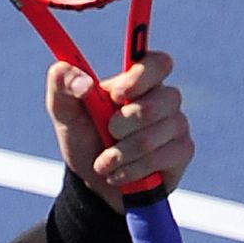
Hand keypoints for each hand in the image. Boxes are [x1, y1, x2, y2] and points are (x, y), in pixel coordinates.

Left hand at [46, 53, 194, 208]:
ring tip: (104, 161)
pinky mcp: (182, 151)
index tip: (115, 95)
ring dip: (118, 154)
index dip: (141, 77)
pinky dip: (129, 170)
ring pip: (151, 137)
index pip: (158, 63)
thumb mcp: (63, 110)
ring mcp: (176, 124)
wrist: (92, 179)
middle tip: (106, 132)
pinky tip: (118, 173)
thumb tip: (83, 81)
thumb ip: (62, 84)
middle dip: (119, 126)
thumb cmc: (82, 136)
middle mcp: (163, 98)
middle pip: (155, 104)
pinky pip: (158, 159)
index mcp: (137, 80)